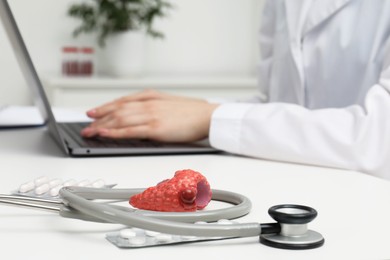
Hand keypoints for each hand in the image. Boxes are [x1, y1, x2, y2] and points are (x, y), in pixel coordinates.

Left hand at [81, 90, 218, 141]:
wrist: (207, 116)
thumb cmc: (193, 111)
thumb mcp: (170, 103)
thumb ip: (154, 106)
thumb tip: (141, 115)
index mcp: (151, 96)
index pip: (122, 101)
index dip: (105, 107)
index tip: (94, 112)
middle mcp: (148, 104)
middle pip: (117, 110)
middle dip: (99, 118)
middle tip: (86, 125)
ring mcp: (151, 115)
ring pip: (119, 120)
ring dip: (102, 126)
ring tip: (90, 131)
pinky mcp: (155, 128)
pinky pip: (130, 131)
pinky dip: (114, 132)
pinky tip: (104, 134)